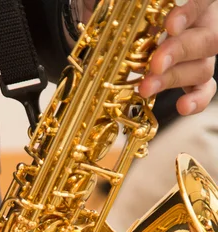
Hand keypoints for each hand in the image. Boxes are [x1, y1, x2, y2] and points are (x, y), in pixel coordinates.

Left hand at [140, 0, 217, 114]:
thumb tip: (138, 5)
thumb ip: (154, 7)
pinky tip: (182, 106)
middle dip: (179, 53)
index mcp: (200, 4)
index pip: (203, 2)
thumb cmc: (147, 12)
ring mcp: (203, 54)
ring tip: (147, 87)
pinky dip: (196, 100)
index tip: (170, 25)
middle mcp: (207, 26)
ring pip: (203, 68)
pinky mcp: (197, 76)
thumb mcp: (148, 9)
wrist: (146, 23)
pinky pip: (205, 89)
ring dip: (173, 79)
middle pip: (206, 40)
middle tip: (156, 64)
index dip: (190, 12)